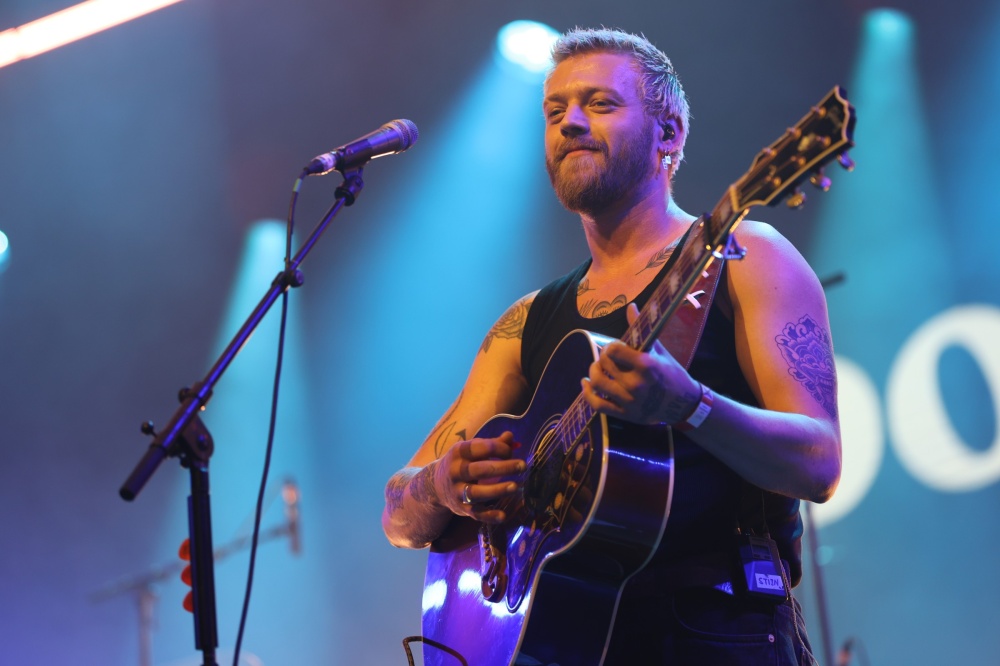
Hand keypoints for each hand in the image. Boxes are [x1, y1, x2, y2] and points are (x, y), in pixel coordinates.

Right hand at [433, 431, 524, 522]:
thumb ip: (491, 443)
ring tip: (515, 486)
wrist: (435, 485)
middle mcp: (456, 471)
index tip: (511, 452)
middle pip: (480, 469)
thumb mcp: (471, 449)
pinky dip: (489, 516)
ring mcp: (457, 491)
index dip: (499, 448)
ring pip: (477, 492)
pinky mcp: (461, 508)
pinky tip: (503, 515)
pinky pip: (476, 513)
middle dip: (503, 467)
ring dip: (497, 490)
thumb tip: (510, 436)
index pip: (481, 448)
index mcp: (459, 452)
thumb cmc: (462, 462)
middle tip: (522, 466)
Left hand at [581, 303, 700, 424]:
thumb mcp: (659, 350)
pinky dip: (587, 394)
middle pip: (604, 365)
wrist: (684, 404)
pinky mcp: (625, 414)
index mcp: (646, 365)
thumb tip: (630, 306)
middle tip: (607, 357)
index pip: (613, 350)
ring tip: (597, 368)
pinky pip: (598, 405)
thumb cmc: (672, 373)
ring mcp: (629, 401)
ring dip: (593, 373)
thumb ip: (641, 329)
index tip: (614, 347)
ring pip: (597, 384)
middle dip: (602, 358)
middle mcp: (636, 384)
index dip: (610, 347)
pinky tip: (585, 384)